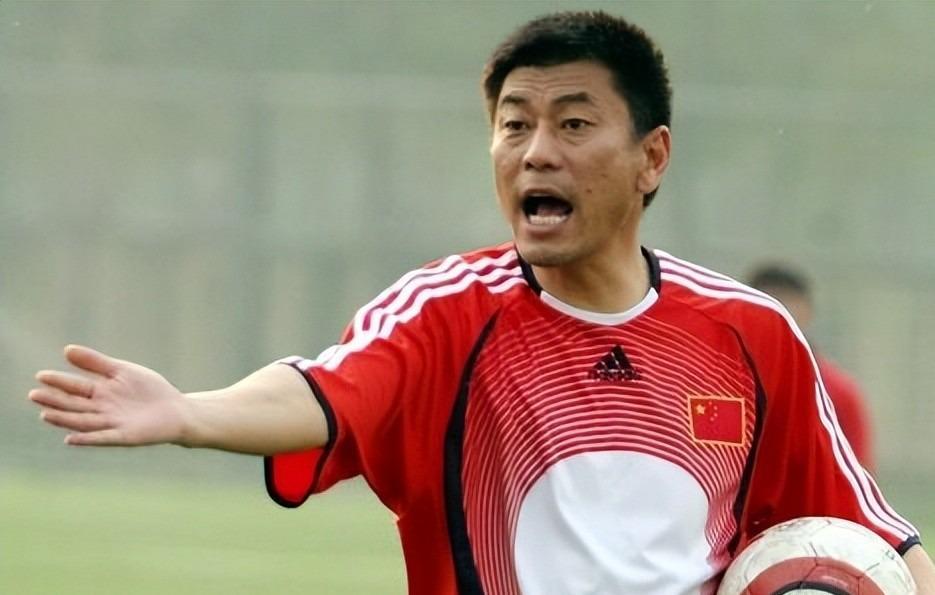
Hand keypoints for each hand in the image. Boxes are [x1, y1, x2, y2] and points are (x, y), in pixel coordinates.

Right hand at [29, 345, 186, 446]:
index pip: (75, 387)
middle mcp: (102, 409)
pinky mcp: (124, 436)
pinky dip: (87, 439)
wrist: (176, 409)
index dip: (59, 382)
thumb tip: (67, 349)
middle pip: (75, 405)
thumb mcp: (122, 371)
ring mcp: (111, 423)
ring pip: (83, 421)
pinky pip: (102, 438)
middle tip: (35, 394)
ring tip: (46, 414)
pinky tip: (71, 439)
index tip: (41, 376)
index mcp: (101, 392)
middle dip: (55, 400)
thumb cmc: (149, 389)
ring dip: (64, 419)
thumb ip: (96, 362)